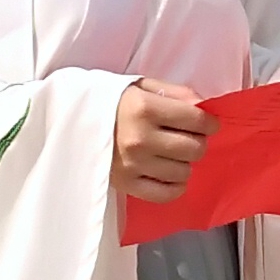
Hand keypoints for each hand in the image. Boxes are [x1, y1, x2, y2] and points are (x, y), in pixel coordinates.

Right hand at [113, 79, 213, 202]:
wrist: (71, 121)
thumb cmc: (111, 101)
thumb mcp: (141, 86)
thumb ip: (176, 93)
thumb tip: (204, 106)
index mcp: (145, 108)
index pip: (196, 121)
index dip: (209, 123)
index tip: (207, 124)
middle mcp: (140, 138)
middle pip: (194, 149)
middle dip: (197, 142)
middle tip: (186, 137)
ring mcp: (133, 164)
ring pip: (184, 172)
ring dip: (184, 163)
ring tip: (171, 154)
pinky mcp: (126, 185)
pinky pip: (166, 194)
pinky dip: (174, 186)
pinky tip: (168, 173)